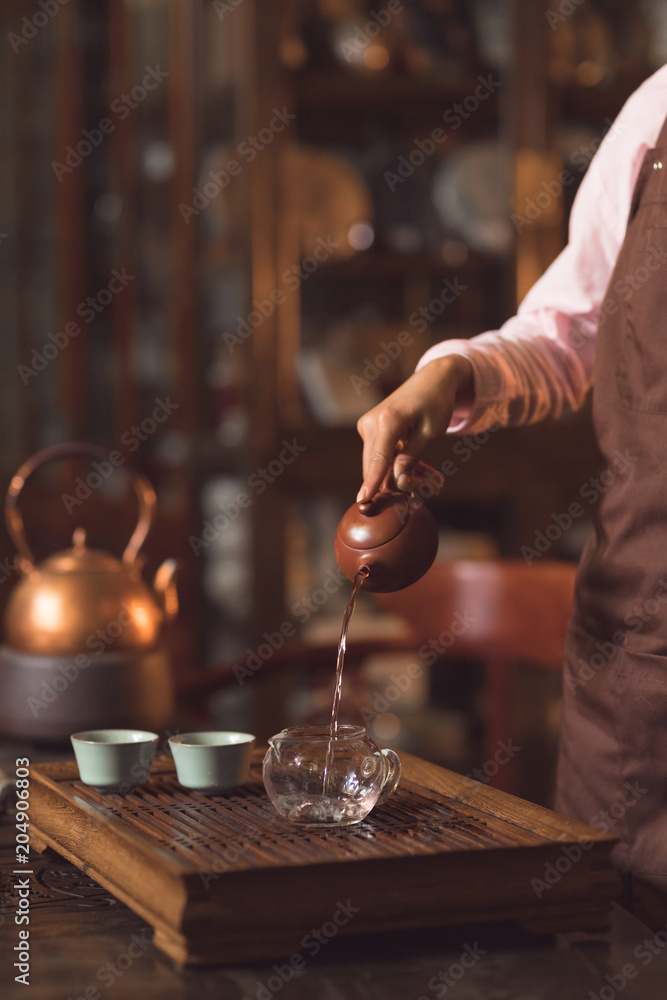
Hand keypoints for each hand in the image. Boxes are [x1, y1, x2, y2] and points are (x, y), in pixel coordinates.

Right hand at [356, 354, 473, 500]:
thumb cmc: (437, 403)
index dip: (372, 483)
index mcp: (388, 420)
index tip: (363, 502)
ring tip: (436, 482)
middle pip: (379, 466)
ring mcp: (368, 426)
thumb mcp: (431, 433)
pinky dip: (402, 465)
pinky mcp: (371, 430)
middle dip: (403, 482)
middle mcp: (372, 422)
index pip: (378, 459)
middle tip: (435, 487)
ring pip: (381, 464)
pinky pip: (384, 456)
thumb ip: (411, 458)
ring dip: (406, 475)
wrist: (433, 379)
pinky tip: (426, 473)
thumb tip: (398, 484)